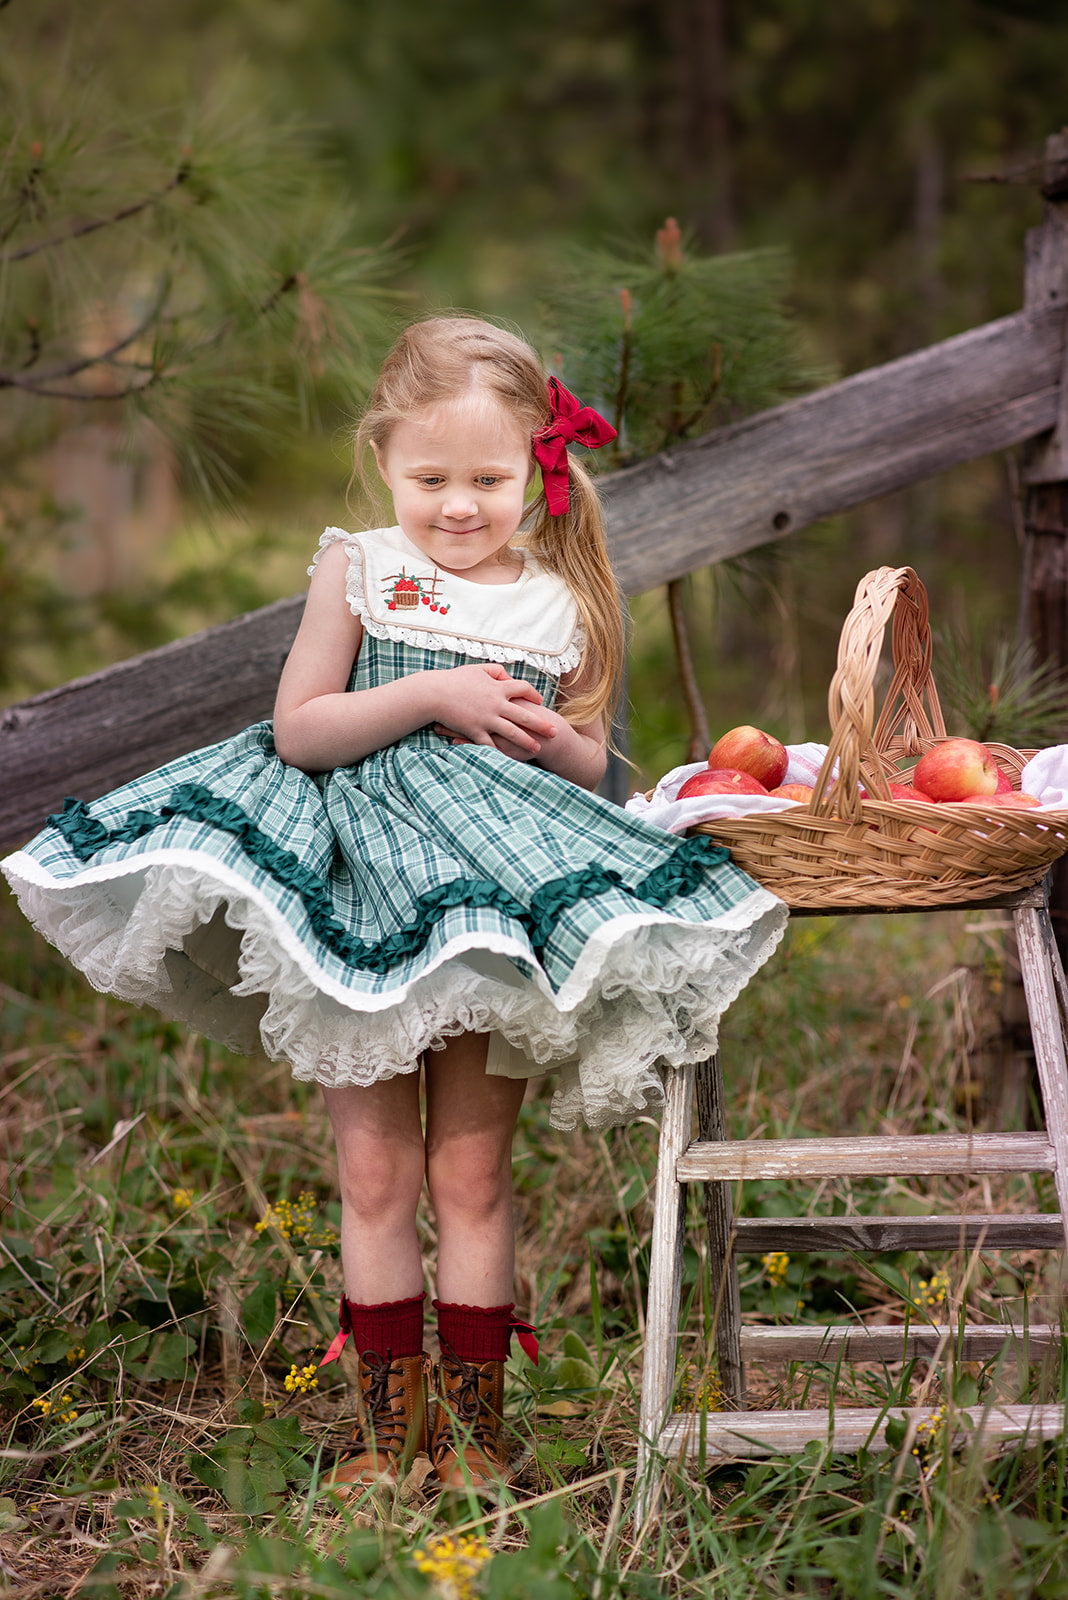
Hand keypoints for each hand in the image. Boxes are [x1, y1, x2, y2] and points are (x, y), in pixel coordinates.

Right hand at [431, 663, 556, 756]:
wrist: (434, 693)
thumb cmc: (454, 680)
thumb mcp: (478, 669)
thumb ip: (496, 672)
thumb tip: (508, 677)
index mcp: (498, 688)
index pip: (523, 689)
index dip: (534, 694)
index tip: (540, 700)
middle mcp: (497, 704)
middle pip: (525, 715)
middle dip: (541, 725)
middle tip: (555, 733)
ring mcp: (487, 719)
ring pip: (512, 733)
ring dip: (527, 741)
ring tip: (538, 748)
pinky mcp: (475, 731)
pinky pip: (490, 744)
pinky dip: (500, 752)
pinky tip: (509, 759)